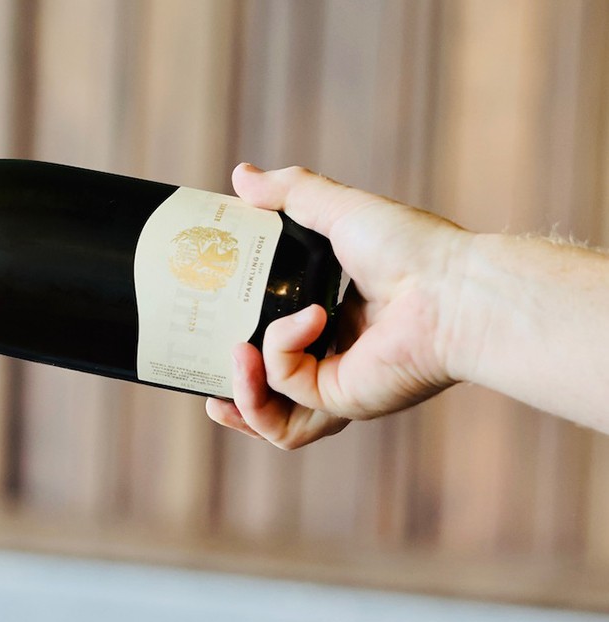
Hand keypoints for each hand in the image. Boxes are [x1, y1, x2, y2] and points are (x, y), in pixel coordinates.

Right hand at [205, 164, 471, 448]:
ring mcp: (336, 386)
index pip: (274, 343)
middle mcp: (334, 360)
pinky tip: (299, 324)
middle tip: (198, 361)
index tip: (209, 321)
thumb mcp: (339, 211)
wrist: (452, 288)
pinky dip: (278, 357)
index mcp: (333, 322)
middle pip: (267, 393)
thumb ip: (290, 194)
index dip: (239, 343)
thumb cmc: (413, 250)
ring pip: (271, 417)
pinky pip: (285, 391)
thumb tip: (239, 175)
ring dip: (241, 390)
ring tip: (233, 354)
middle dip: (230, 388)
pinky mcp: (339, 401)